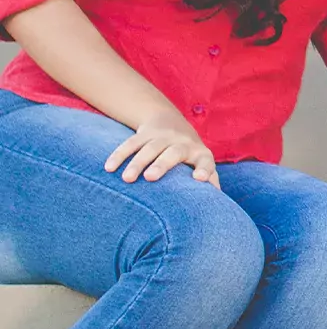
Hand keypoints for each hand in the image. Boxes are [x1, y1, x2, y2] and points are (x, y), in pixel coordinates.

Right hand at [105, 112, 219, 188]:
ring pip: (149, 148)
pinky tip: (108, 168)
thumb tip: (216, 206)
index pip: (205, 161)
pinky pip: (130, 143)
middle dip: (162, 164)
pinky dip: (119, 155)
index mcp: (200, 154)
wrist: (171, 122)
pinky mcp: (144, 134)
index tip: (199, 178)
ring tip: (127, 179)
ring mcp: (162, 137)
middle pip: (173, 152)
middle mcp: (182, 143)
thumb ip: (210, 182)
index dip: (204, 169)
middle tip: (150, 177)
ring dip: (137, 162)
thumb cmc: (189, 156)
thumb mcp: (202, 164)